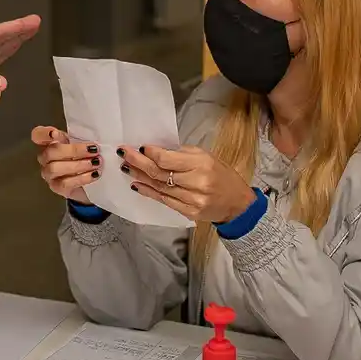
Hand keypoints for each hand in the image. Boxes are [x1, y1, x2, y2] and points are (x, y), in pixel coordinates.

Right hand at [30, 125, 98, 201]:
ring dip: (78, 165)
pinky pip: (64, 183)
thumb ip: (80, 137)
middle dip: (73, 150)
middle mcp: (46, 158)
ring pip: (54, 168)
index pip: (38, 135)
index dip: (44, 133)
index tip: (54, 133)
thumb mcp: (84, 145)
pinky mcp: (56, 187)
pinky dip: (81, 178)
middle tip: (93, 150)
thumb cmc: (87, 159)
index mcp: (51, 142)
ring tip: (96, 163)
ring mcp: (49, 174)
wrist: (92, 183)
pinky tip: (94, 174)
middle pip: (50, 152)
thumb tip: (83, 135)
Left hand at [118, 145, 256, 223]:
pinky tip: (136, 184)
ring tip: (126, 167)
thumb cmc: (221, 175)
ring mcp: (192, 200)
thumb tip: (156, 151)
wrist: (237, 203)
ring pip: (159, 187)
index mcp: (202, 164)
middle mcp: (197, 182)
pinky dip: (148, 192)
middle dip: (138, 162)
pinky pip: (163, 200)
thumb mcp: (206, 157)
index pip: (168, 159)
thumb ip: (181, 154)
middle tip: (123, 154)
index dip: (150, 153)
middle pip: (159, 173)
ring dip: (139, 176)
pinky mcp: (189, 212)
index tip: (138, 147)